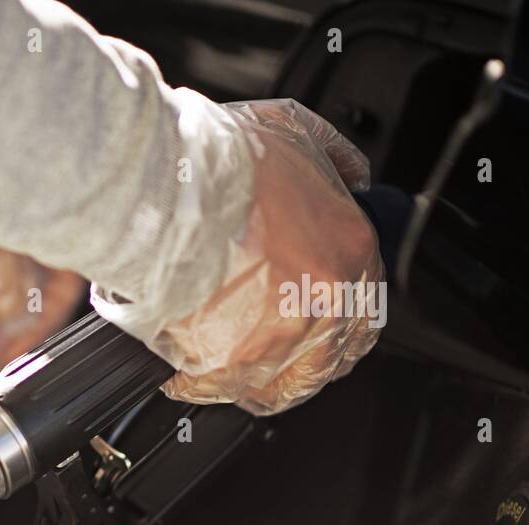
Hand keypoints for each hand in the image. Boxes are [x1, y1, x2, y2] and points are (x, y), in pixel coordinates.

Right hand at [97, 98, 384, 415]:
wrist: (162, 188)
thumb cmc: (218, 160)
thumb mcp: (297, 129)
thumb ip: (335, 159)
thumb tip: (350, 178)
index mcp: (349, 253)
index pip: (366, 310)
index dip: (340, 322)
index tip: (316, 322)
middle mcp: (322, 304)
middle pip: (329, 359)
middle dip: (305, 360)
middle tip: (275, 349)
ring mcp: (275, 339)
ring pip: (280, 385)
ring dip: (259, 380)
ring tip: (235, 370)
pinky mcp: (225, 361)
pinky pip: (222, 391)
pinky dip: (206, 386)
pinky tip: (191, 375)